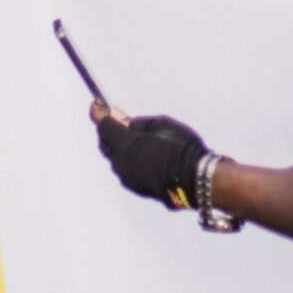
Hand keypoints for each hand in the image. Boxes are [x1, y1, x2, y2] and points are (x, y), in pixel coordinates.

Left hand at [92, 107, 207, 208]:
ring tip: (136, 138)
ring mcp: (127, 178)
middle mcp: (121, 164)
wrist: (197, 179)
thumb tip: (118, 117)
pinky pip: (125, 169)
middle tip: (118, 120)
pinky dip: (128, 159)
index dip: (99, 114)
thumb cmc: (181, 148)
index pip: (103, 127)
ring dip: (119, 146)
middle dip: (109, 131)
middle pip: (105, 144)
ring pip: (115, 158)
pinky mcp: (135, 187)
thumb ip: (136, 122)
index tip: (96, 105)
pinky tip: (143, 154)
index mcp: (126, 146)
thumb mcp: (160, 125)